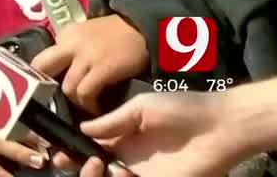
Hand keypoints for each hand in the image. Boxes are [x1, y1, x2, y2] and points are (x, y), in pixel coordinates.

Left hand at [30, 15, 147, 113]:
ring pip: (67, 87)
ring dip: (76, 100)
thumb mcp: (87, 33)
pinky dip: (90, 105)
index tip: (53, 86)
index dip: (46, 74)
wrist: (145, 26)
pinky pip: (85, 93)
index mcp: (65, 34)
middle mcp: (70, 44)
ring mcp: (85, 56)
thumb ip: (72, 47)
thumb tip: (62, 68)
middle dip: (45, 84)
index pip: (43, 57)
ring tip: (87, 104)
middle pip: (42, 66)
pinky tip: (98, 108)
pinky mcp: (102, 69)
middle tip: (59, 98)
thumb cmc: (118, 33)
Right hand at [74, 91, 242, 176]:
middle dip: (79, 167)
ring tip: (104, 166)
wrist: (219, 125)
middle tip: (78, 160)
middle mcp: (128, 158)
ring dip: (97, 176)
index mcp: (122, 137)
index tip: (57, 151)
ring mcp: (142, 174)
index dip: (72, 151)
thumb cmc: (180, 109)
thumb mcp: (140, 107)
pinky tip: (123, 173)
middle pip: (94, 169)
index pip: (91, 147)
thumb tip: (81, 128)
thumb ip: (111, 120)